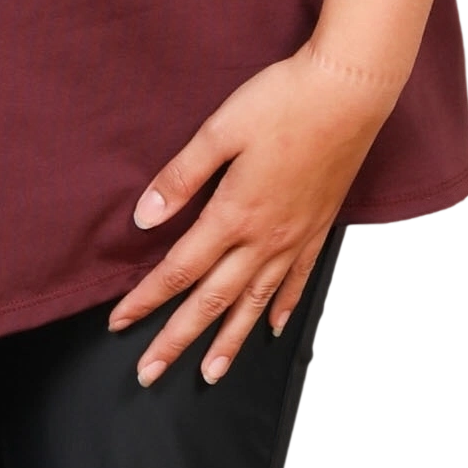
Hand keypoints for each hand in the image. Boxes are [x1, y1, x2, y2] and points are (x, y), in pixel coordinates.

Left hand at [107, 41, 396, 386]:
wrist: (348, 92)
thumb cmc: (282, 102)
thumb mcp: (220, 130)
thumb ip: (181, 176)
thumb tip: (144, 218)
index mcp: (233, 214)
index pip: (178, 270)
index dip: (145, 300)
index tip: (118, 324)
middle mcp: (264, 239)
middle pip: (212, 301)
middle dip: (177, 340)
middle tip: (150, 373)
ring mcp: (294, 239)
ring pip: (255, 305)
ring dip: (229, 342)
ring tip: (210, 375)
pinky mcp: (318, 229)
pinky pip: (296, 283)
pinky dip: (281, 310)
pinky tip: (273, 329)